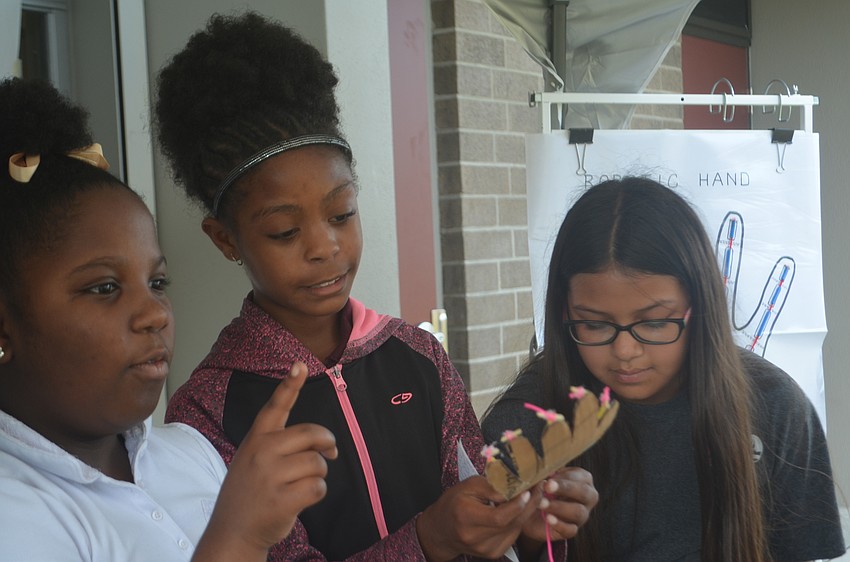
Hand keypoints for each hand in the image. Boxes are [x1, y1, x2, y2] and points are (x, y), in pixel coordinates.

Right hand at [195, 362, 336, 560]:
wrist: (232, 532)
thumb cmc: (250, 492)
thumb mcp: (253, 459)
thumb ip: (283, 445)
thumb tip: (328, 445)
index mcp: (256, 439)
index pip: (275, 407)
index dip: (289, 385)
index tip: (300, 365)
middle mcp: (262, 452)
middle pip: (312, 434)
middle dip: (327, 443)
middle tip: (330, 453)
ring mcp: (271, 476)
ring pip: (318, 463)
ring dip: (318, 474)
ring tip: (298, 484)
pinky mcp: (282, 499)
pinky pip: (318, 487)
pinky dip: (316, 493)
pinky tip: (300, 500)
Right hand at [416, 475, 542, 561]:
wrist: (441, 531)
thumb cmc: (454, 503)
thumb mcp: (468, 487)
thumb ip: (491, 486)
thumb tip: (515, 487)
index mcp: (467, 518)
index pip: (498, 517)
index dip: (517, 505)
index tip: (529, 489)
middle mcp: (476, 538)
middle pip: (511, 523)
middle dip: (529, 504)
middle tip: (539, 487)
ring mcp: (486, 549)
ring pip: (516, 529)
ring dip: (527, 512)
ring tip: (532, 494)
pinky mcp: (493, 553)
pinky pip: (513, 535)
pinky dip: (518, 521)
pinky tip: (518, 509)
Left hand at [516, 467, 596, 557]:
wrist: (532, 512)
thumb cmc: (542, 488)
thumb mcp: (544, 478)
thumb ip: (546, 474)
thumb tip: (546, 472)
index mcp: (583, 480)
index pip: (582, 477)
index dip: (565, 477)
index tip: (549, 477)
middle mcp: (587, 498)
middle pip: (584, 493)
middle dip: (565, 489)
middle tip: (547, 486)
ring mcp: (582, 516)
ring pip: (578, 512)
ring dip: (559, 507)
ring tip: (541, 503)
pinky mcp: (572, 530)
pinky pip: (571, 530)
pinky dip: (559, 524)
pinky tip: (548, 518)